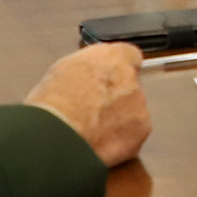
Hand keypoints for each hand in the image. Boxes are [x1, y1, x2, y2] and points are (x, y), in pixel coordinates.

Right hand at [27, 43, 150, 166]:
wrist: (60, 132)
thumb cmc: (54, 103)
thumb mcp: (62, 71)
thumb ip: (85, 69)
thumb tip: (84, 75)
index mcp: (110, 56)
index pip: (128, 55)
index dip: (118, 70)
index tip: (109, 79)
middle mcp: (129, 76)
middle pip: (129, 86)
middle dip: (116, 98)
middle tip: (94, 110)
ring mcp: (138, 103)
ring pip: (133, 111)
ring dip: (120, 119)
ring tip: (93, 129)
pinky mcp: (141, 129)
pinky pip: (135, 133)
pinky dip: (122, 139)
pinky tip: (101, 142)